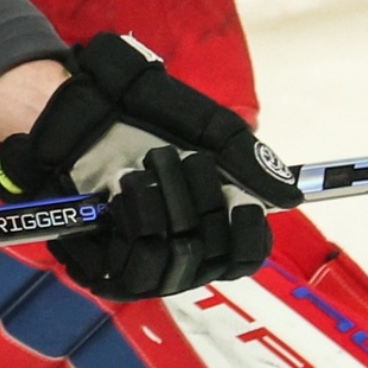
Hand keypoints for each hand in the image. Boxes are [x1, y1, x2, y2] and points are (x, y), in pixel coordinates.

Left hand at [0, 33, 298, 300]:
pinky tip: (125, 192)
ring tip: (145, 169)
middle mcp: (175, 243)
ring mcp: (136, 255)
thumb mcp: (205, 123)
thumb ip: (248, 158)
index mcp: (206, 215)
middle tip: (177, 157)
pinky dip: (138, 224)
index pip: (244, 256)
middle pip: (213, 257)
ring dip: (168, 209)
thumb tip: (290, 198)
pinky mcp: (97, 261)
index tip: (241, 203)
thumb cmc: (139, 107)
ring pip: (177, 264)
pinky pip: (132, 271)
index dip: (247, 238)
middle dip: (200, 201)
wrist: (76, 96)